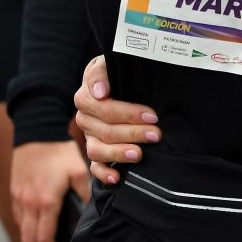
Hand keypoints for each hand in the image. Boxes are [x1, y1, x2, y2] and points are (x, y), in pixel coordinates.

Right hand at [10, 140, 91, 241]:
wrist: (37, 132)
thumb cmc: (60, 151)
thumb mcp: (79, 170)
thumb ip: (85, 193)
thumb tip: (91, 210)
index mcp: (46, 201)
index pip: (43, 238)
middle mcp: (29, 203)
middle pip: (29, 240)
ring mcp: (19, 198)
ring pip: (22, 229)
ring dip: (33, 235)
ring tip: (48, 234)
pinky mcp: (14, 191)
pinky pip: (18, 216)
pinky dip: (27, 223)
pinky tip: (39, 218)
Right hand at [73, 55, 160, 185]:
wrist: (124, 82)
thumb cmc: (121, 72)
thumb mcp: (111, 63)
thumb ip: (102, 71)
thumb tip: (99, 92)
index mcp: (87, 95)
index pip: (101, 107)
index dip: (127, 112)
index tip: (151, 115)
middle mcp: (85, 117)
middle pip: (104, 130)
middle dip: (132, 133)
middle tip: (156, 134)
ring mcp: (89, 137)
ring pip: (97, 150)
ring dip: (119, 154)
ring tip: (139, 154)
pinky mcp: (96, 153)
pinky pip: (94, 168)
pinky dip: (104, 174)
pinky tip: (117, 178)